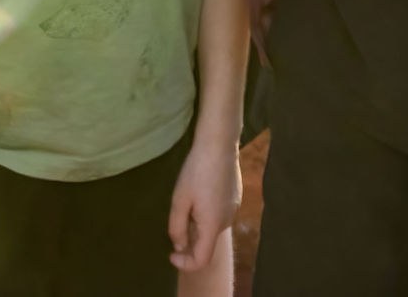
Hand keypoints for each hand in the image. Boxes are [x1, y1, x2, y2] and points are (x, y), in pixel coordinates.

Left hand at [168, 137, 240, 271]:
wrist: (219, 144)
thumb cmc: (196, 171)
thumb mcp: (180, 200)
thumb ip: (177, 227)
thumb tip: (180, 246)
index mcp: (212, 225)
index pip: (202, 260)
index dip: (185, 263)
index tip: (171, 253)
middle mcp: (227, 221)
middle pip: (206, 242)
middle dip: (189, 238)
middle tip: (177, 215)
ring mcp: (234, 208)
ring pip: (212, 227)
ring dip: (198, 224)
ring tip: (188, 200)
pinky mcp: (236, 197)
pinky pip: (219, 214)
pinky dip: (207, 213)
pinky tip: (201, 192)